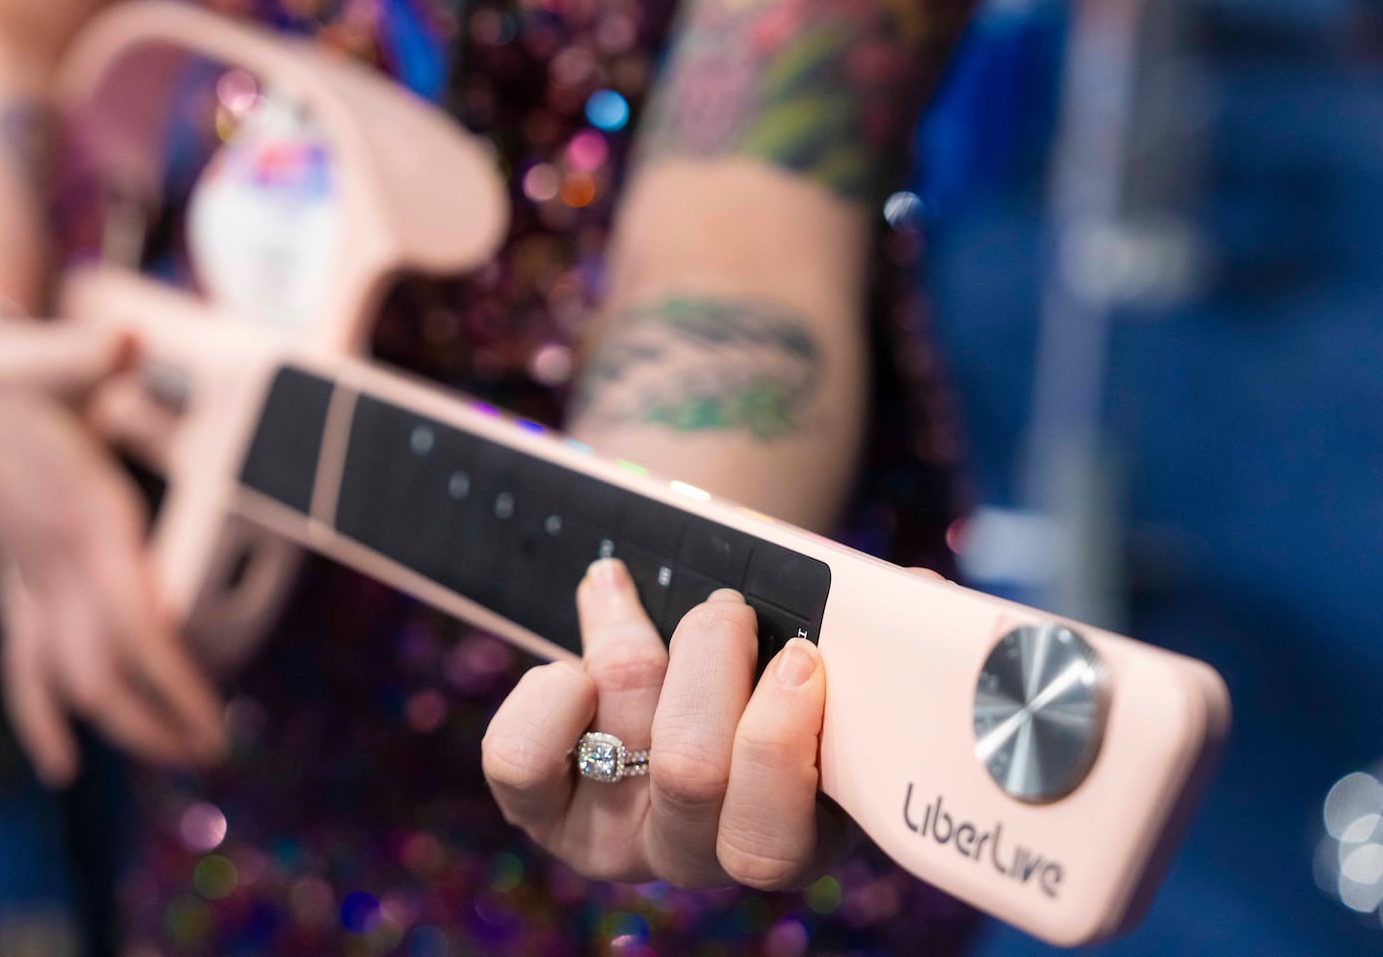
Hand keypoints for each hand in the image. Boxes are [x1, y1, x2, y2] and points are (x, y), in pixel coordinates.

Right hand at [0, 318, 224, 784]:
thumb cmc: (10, 369)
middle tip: (213, 756)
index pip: (136, 629)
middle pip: (106, 673)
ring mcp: (25, 573)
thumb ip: (89, 354)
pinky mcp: (12, 573)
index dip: (176, 685)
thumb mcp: (50, 357)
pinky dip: (43, 711)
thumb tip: (121, 341)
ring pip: (62, 677)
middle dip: (159, 722)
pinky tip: (59, 757)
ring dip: (114, 725)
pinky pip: (24, 658)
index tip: (214, 724)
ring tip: (167, 759)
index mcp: (83, 520)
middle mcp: (53, 561)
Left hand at [482, 558, 853, 887]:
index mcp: (788, 836)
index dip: (779, 738)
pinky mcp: (542, 811)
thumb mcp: (830, 669)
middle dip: (711, 655)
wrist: (688, 685)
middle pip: (690, 768)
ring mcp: (614, 838)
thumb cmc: (771, 673)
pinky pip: (519, 759)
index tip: (802, 655)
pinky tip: (577, 660)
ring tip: (629, 597)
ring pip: (615, 735)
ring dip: (629, 643)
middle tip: (726, 608)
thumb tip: (923, 587)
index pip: (771, 837)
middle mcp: (696, 853)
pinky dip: (548, 689)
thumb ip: (875, 640)